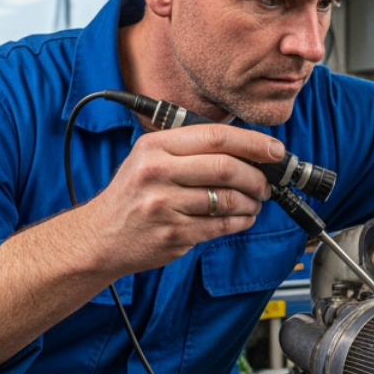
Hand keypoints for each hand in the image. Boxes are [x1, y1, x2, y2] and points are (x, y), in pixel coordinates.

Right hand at [85, 123, 280, 275]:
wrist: (99, 236)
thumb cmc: (131, 195)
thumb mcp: (148, 158)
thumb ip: (189, 148)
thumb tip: (246, 147)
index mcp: (155, 146)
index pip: (215, 136)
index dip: (253, 143)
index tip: (274, 149)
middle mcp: (157, 172)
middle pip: (226, 168)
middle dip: (257, 177)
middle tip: (266, 183)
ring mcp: (165, 205)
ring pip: (227, 199)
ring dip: (251, 202)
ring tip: (254, 202)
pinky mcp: (173, 234)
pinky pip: (221, 226)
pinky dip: (241, 222)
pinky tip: (243, 218)